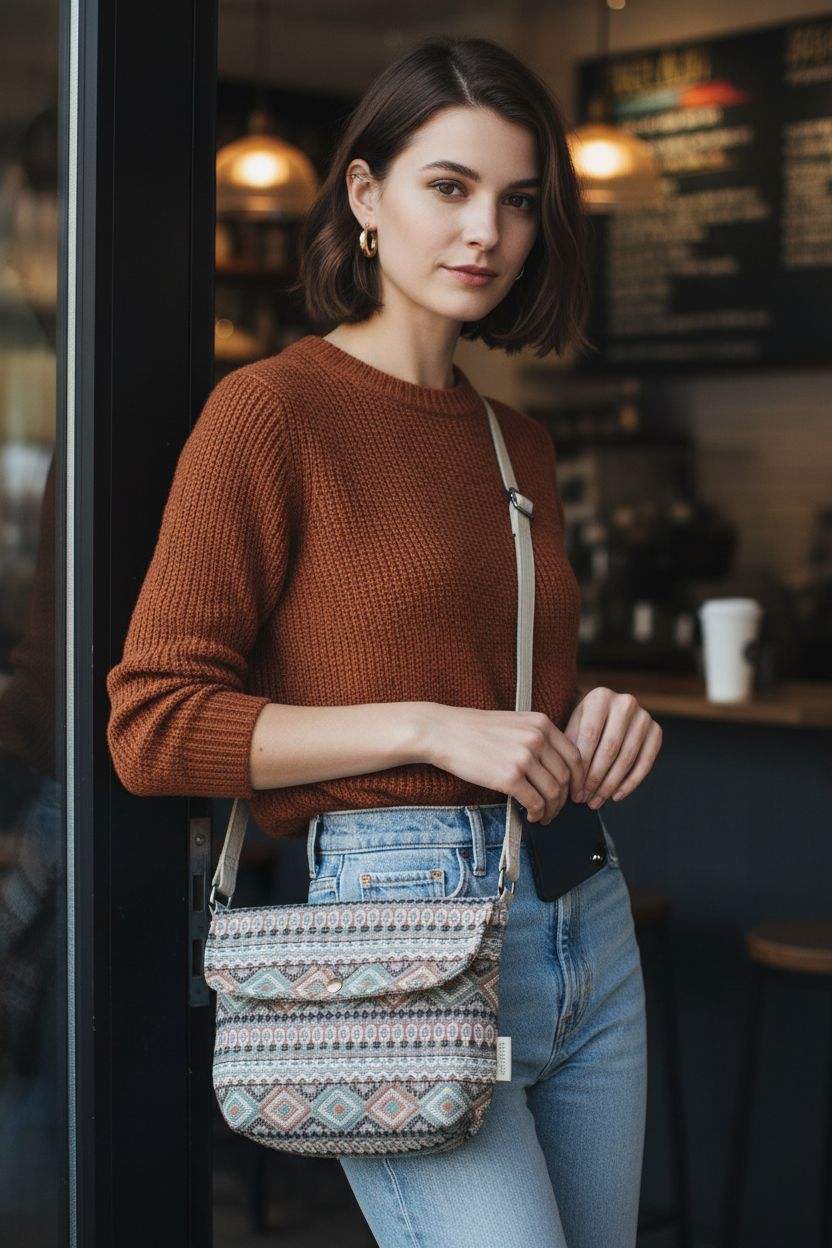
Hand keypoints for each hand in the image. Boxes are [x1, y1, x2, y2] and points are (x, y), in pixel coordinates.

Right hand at [421, 704, 586, 824]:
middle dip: (565, 799)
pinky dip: (537, 813)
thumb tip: (556, 768)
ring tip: (543, 816)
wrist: (444, 732)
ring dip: (551, 810)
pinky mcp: (509, 777)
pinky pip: (535, 802)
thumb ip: (538, 739)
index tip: (576, 793)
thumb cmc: (475, 730)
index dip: (580, 779)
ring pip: (553, 793)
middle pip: (566, 777)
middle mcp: (537, 738)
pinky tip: (530, 815)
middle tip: (557, 809)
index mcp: (542, 723)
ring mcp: (524, 757)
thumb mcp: (515, 723)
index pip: (575, 756)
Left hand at [562, 687, 661, 809]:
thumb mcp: (574, 727)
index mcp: (600, 697)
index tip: (574, 788)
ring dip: (611, 784)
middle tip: (585, 799)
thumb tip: (569, 781)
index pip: (590, 737)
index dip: (582, 766)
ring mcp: (644, 717)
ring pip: (627, 759)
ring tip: (596, 801)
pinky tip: (616, 796)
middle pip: (610, 749)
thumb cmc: (586, 723)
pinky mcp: (656, 731)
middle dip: (596, 779)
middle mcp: (625, 703)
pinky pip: (645, 763)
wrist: (610, 710)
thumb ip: (571, 747)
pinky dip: (631, 783)